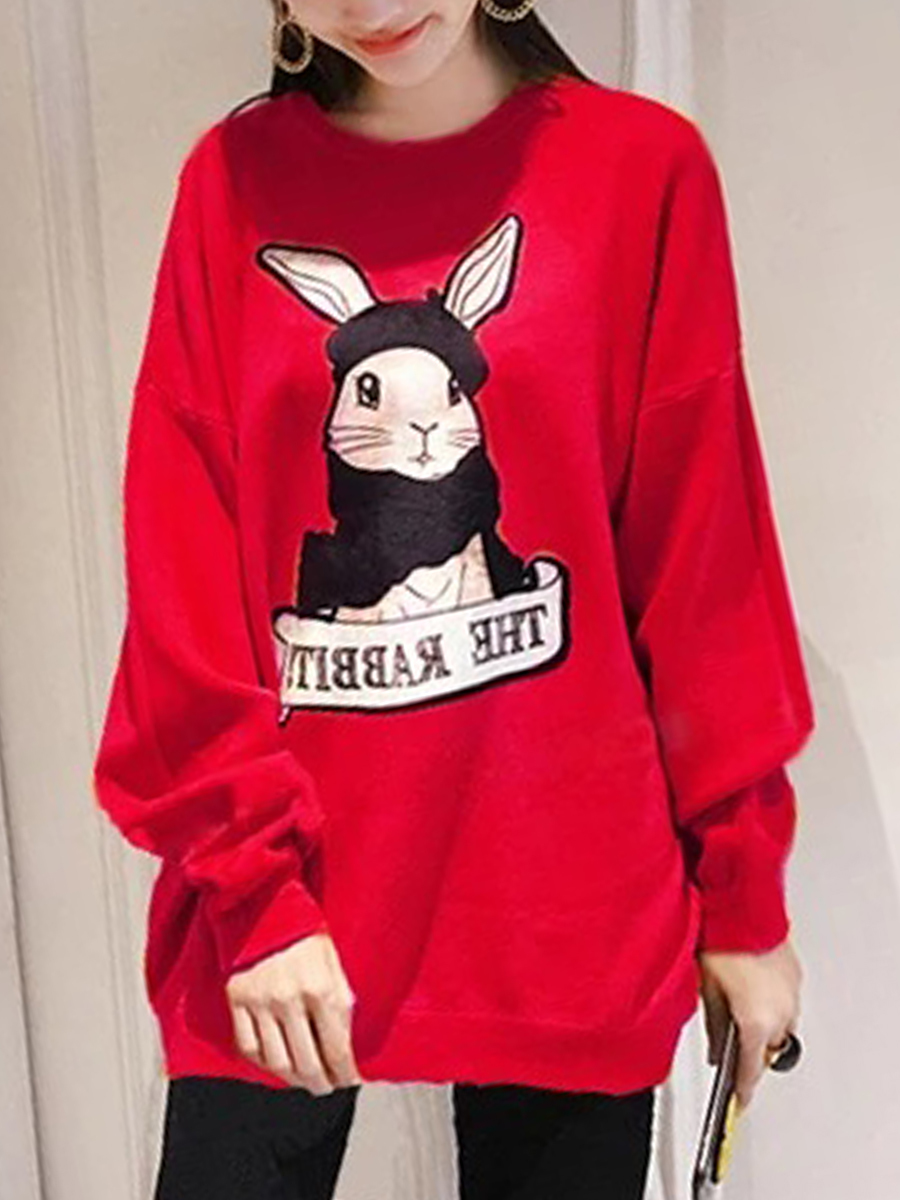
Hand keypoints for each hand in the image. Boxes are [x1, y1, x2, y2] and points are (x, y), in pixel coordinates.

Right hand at [225, 931, 363, 1093]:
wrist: (264, 903)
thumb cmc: (303, 927)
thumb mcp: (334, 959)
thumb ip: (342, 998)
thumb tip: (348, 1038)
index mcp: (320, 987)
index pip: (336, 1048)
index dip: (345, 1072)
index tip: (350, 1080)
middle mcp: (289, 999)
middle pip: (307, 1063)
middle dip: (322, 1082)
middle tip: (328, 1086)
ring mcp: (260, 1002)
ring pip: (277, 1062)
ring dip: (294, 1080)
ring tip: (305, 1081)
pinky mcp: (237, 1000)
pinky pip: (249, 1047)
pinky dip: (264, 1063)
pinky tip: (275, 1065)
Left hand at [697, 936, 802, 1110]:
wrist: (741, 904)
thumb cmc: (720, 938)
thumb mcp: (706, 986)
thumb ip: (713, 1023)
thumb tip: (714, 1046)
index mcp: (756, 1021)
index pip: (750, 1070)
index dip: (742, 1088)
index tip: (739, 1098)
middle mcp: (780, 1012)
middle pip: (768, 1049)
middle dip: (751, 1052)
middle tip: (730, 1048)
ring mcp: (791, 992)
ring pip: (780, 1026)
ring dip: (763, 1027)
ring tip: (739, 1014)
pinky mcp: (794, 974)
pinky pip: (785, 1002)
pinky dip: (771, 1005)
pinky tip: (751, 991)